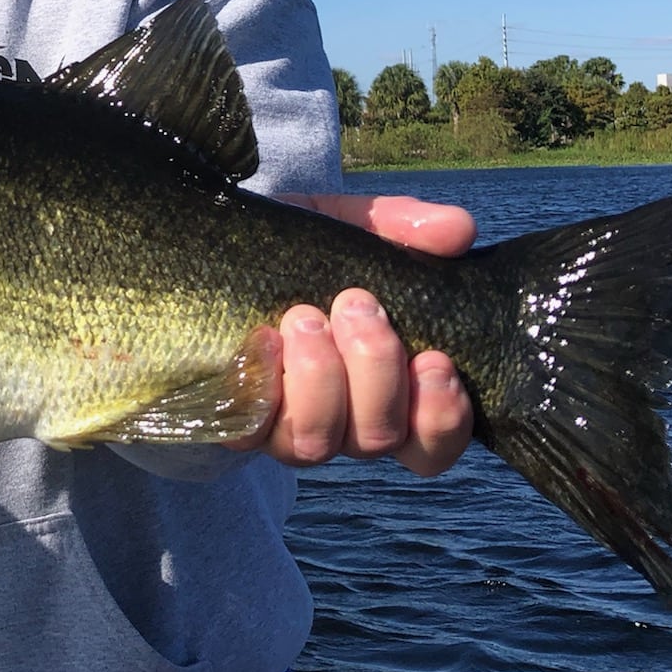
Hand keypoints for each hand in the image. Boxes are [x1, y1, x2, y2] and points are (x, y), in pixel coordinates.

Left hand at [227, 193, 476, 476]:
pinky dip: (263, 382)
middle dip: (376, 369)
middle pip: (378, 437)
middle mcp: (341, 424)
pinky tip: (264, 337)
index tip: (435, 358)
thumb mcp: (350, 229)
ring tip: (306, 315)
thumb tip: (459, 229)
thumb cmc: (300, 254)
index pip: (432, 445)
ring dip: (320, 377)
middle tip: (357, 304)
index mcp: (386, 393)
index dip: (441, 418)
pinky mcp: (233, 419)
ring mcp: (285, 427)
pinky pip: (251, 424)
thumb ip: (403, 227)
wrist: (212, 255)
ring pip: (317, 442)